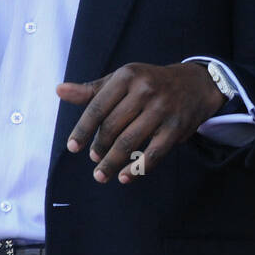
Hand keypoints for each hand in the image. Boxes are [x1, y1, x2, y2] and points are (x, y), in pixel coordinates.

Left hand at [59, 62, 224, 183]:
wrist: (195, 84)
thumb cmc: (149, 83)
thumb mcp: (122, 80)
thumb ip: (92, 90)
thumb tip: (59, 90)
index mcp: (127, 76)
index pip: (97, 106)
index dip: (83, 130)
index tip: (72, 147)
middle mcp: (145, 90)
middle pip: (112, 126)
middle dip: (99, 148)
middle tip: (93, 161)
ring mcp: (162, 109)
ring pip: (130, 142)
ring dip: (112, 163)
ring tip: (101, 175)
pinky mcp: (176, 128)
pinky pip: (153, 153)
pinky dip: (137, 169)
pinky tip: (124, 177)